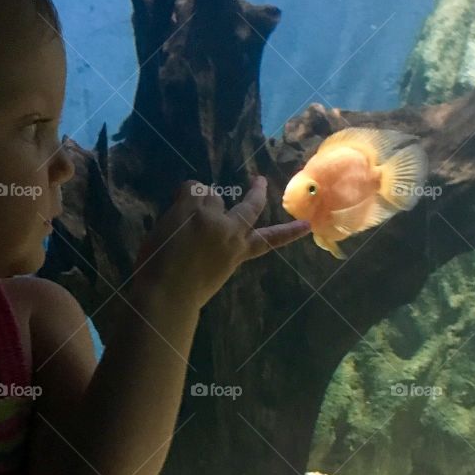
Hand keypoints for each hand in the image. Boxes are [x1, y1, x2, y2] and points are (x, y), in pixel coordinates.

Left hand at [131, 175, 311, 309]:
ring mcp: (215, 217)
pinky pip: (192, 187)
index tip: (307, 226)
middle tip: (260, 181)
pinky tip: (175, 214)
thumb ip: (215, 253)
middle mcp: (231, 232)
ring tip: (183, 223)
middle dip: (257, 193)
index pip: (268, 241)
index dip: (288, 233)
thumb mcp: (210, 274)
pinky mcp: (195, 206)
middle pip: (250, 208)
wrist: (166, 292)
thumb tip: (203, 233)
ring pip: (212, 195)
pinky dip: (183, 197)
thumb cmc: (182, 294)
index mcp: (236, 254)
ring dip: (198, 204)